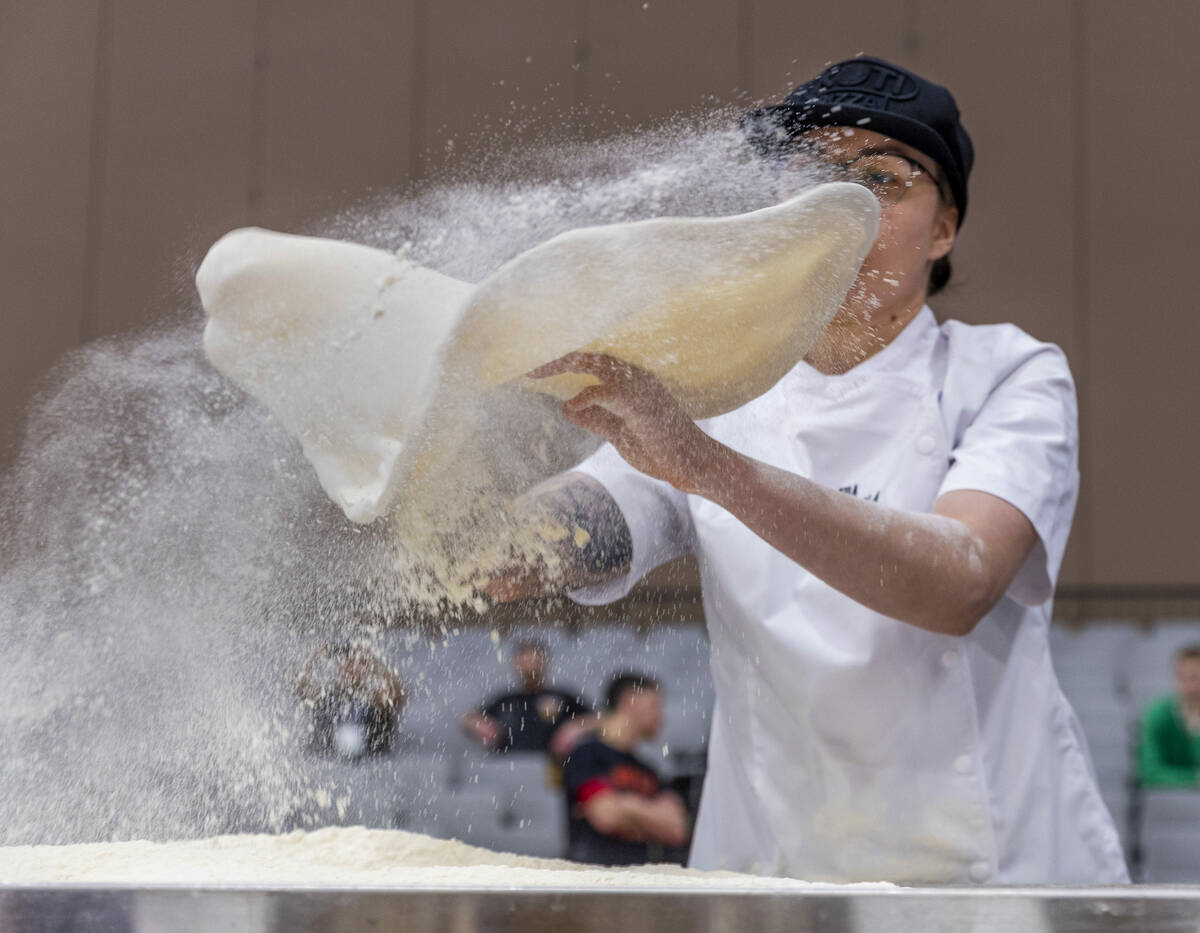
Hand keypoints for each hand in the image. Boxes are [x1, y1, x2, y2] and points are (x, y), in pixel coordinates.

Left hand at [528, 352, 722, 493]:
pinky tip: (570, 405)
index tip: (535, 368)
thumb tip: (567, 407)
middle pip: (590, 355)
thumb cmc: (660, 449)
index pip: (591, 361)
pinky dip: (587, 397)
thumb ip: (596, 419)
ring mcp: (641, 388)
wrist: (693, 466)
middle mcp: (635, 376)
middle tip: (528, 364)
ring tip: (538, 370)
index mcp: (630, 381)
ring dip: (564, 364)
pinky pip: (609, 392)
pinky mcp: (642, 406)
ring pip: (597, 364)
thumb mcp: (619, 433)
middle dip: (557, 356)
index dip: (563, 360)